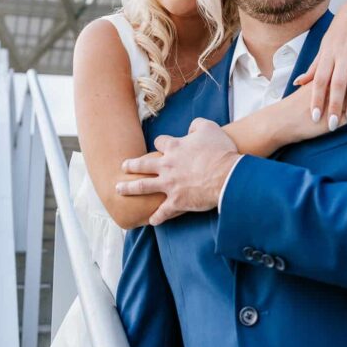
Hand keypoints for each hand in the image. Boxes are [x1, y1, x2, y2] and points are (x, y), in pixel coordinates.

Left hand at [117, 119, 239, 225]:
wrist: (226, 175)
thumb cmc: (220, 151)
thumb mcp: (209, 128)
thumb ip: (197, 125)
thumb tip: (191, 128)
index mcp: (175, 148)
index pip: (160, 142)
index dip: (160, 143)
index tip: (160, 145)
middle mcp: (167, 165)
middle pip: (142, 164)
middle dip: (131, 165)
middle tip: (123, 166)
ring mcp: (169, 184)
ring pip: (142, 187)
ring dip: (129, 189)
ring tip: (119, 190)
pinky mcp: (176, 201)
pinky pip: (162, 211)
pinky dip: (156, 217)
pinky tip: (151, 220)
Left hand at [294, 0, 346, 123]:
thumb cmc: (339, 35)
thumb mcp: (324, 49)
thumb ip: (315, 68)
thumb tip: (298, 83)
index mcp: (328, 54)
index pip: (320, 79)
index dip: (316, 98)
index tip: (314, 117)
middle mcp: (342, 53)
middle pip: (337, 82)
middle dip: (334, 104)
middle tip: (331, 123)